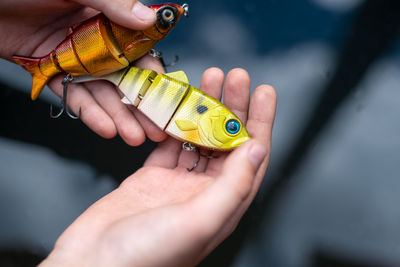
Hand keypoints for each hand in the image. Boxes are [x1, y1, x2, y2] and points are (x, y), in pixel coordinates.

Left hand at [0, 0, 166, 145]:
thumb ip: (111, 3)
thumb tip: (147, 17)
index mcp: (103, 14)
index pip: (137, 46)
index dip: (152, 72)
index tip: (166, 94)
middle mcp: (92, 37)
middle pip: (123, 76)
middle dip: (140, 104)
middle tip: (155, 127)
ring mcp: (72, 56)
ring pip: (101, 91)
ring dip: (119, 116)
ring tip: (134, 137)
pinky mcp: (51, 70)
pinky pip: (73, 95)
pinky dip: (89, 113)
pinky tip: (106, 128)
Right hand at [39, 68, 276, 266]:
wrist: (93, 264)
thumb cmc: (146, 256)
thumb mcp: (198, 221)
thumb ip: (232, 186)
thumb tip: (256, 150)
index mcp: (223, 206)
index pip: (251, 157)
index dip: (261, 122)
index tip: (265, 92)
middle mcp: (204, 194)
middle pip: (226, 142)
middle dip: (234, 107)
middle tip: (237, 76)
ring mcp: (177, 185)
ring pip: (198, 138)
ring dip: (206, 109)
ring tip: (210, 78)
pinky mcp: (151, 178)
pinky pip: (169, 144)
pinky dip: (175, 122)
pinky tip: (180, 103)